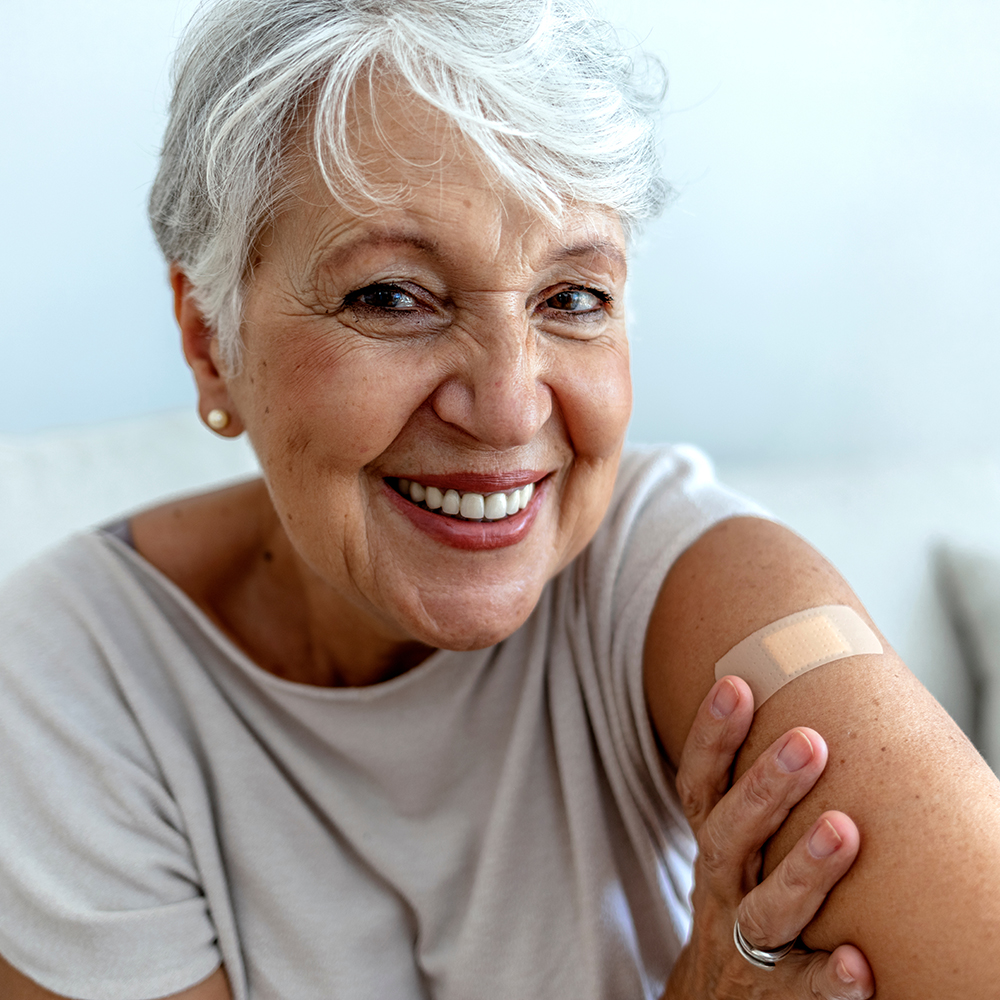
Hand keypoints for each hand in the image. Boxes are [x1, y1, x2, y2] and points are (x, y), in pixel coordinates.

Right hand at [664, 676, 874, 998]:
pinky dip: (826, 980)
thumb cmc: (742, 896)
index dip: (710, 736)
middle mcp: (720, 886)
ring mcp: (744, 944)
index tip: (736, 684)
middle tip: (809, 741)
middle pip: (728, 835)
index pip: (699, 784)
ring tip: (844, 829)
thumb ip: (753, 792)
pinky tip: (859, 963)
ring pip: (765, 909)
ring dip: (802, 871)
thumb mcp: (732, 845)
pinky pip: (800, 989)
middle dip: (764, 785)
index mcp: (711, 843)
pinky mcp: (776, 996)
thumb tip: (798, 703)